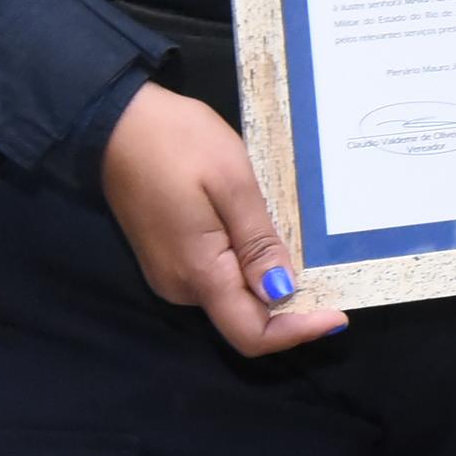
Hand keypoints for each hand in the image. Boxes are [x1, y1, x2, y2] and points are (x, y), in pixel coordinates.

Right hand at [100, 82, 348, 357]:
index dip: (296, 332)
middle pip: (244, 318)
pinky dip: (249, 270)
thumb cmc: (178, 143)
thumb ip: (256, 242)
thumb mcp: (231, 183)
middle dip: (289, 308)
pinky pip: (217, 277)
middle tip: (332, 279)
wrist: (116, 122)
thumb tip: (282, 292)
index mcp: (198, 272)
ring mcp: (170, 273)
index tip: (338, 316)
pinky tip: (268, 241)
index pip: (250, 333)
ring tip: (306, 254)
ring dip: (269, 286)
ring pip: (231, 298)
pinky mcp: (168, 256)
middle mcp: (180, 286)